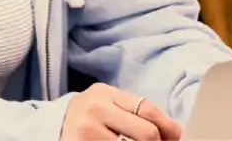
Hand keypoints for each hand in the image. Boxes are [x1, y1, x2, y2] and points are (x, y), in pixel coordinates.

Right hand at [60, 84, 179, 139]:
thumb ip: (136, 112)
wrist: (53, 128)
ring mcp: (87, 133)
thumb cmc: (89, 118)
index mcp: (104, 93)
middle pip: (146, 133)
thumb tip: (177, 132)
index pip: (146, 109)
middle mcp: (95, 110)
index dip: (168, 128)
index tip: (177, 138)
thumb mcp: (108, 106)